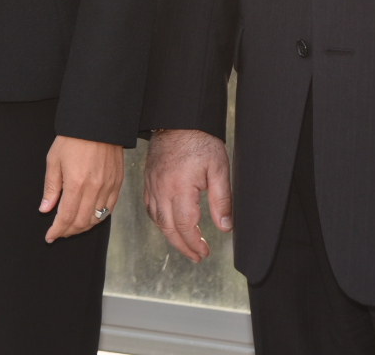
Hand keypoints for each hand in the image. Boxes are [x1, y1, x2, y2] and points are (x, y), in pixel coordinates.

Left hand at [40, 135, 123, 241]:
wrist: (97, 123)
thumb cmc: (73, 139)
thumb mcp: (54, 161)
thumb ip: (51, 188)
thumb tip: (45, 209)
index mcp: (76, 183)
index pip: (66, 217)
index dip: (57, 230)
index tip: (50, 237)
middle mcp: (94, 188)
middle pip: (82, 222)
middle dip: (68, 231)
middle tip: (59, 232)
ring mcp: (108, 187)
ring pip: (97, 218)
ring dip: (83, 227)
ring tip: (72, 227)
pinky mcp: (117, 183)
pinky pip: (109, 209)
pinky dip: (99, 218)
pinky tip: (90, 217)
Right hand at [143, 128, 231, 262]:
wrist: (178, 119)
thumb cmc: (200, 141)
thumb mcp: (219, 168)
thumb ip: (222, 200)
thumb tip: (225, 227)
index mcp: (180, 187)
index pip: (185, 226)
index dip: (194, 243)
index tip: (205, 252)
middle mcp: (162, 189)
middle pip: (168, 228)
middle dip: (183, 246)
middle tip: (197, 256)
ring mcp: (152, 184)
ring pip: (157, 220)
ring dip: (171, 236)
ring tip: (185, 245)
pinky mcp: (149, 179)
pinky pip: (150, 207)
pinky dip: (160, 221)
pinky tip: (170, 224)